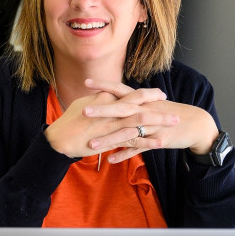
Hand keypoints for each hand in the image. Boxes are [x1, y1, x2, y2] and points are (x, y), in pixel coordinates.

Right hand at [44, 80, 173, 157]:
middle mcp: (112, 112)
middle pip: (141, 107)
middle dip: (160, 109)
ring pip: (141, 123)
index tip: (159, 94)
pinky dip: (146, 142)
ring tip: (174, 124)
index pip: (131, 94)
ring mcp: (112, 127)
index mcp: (107, 100)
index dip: (147, 94)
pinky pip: (132, 142)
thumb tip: (108, 93)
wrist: (59, 138)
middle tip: (175, 110)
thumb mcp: (84, 103)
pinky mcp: (110, 141)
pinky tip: (160, 143)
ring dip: (159, 123)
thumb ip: (100, 98)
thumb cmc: (69, 120)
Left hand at [82, 79, 218, 162]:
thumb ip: (133, 100)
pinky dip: (125, 155)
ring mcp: (152, 126)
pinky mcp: (157, 141)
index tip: (86, 82)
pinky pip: (138, 149)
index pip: (121, 89)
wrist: (196, 124)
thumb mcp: (151, 103)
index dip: (105, 85)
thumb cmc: (169, 113)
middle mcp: (146, 111)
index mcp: (142, 100)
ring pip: (127, 132)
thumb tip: (114, 95)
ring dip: (109, 139)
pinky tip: (110, 160)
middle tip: (83, 111)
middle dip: (103, 110)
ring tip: (91, 145)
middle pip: (122, 109)